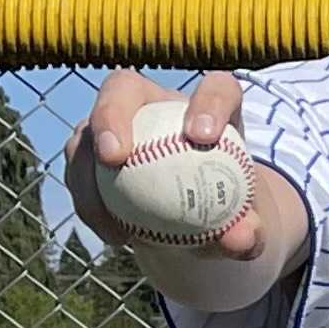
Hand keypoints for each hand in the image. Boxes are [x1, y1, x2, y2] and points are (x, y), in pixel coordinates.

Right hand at [67, 68, 271, 259]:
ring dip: (88, 174)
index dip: (209, 102)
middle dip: (112, 114)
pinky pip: (77, 173)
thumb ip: (250, 231)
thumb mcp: (247, 226)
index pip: (216, 89)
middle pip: (123, 87)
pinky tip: (114, 237)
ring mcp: (115, 123)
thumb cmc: (229, 213)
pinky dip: (91, 206)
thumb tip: (241, 240)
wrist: (197, 222)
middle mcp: (156, 104)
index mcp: (210, 106)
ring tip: (112, 219)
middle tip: (116, 157)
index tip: (203, 137)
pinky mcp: (89, 151)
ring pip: (86, 132)